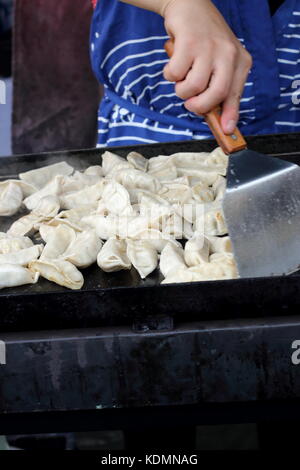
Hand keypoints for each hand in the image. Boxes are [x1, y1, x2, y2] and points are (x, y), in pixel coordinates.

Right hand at [161, 0, 251, 133]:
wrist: (190, 6)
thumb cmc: (204, 40)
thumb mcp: (221, 62)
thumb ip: (220, 87)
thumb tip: (221, 121)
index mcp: (240, 60)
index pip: (235, 93)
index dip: (230, 114)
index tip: (226, 129)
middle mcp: (228, 53)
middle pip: (216, 94)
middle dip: (199, 106)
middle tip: (190, 104)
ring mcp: (208, 48)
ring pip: (192, 87)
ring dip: (181, 89)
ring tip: (181, 76)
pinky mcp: (188, 43)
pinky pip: (174, 74)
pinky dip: (170, 74)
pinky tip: (174, 62)